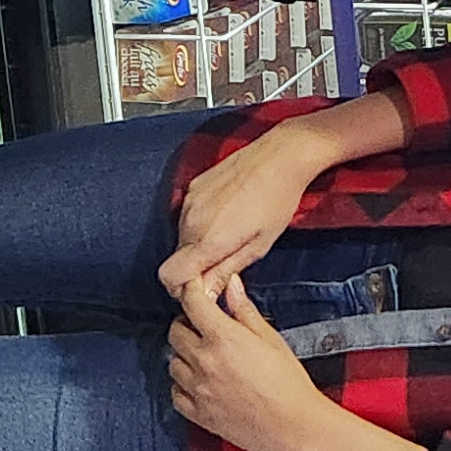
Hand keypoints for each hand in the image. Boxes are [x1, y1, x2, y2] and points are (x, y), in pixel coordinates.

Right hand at [163, 121, 332, 296]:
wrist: (281, 156)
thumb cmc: (278, 200)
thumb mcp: (259, 246)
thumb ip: (225, 271)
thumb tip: (206, 294)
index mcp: (208, 239)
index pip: (169, 275)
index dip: (182, 287)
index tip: (204, 286)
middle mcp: (191, 219)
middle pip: (177, 257)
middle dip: (197, 265)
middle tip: (228, 257)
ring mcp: (190, 200)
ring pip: (182, 237)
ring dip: (200, 243)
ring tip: (232, 232)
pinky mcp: (193, 186)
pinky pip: (188, 215)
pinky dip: (202, 222)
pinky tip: (228, 213)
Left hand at [167, 274, 333, 450]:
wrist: (294, 426)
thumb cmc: (289, 384)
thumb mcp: (271, 340)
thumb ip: (245, 311)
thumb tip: (231, 287)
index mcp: (224, 338)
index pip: (192, 303)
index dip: (191, 290)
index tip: (194, 289)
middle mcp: (205, 362)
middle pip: (175, 332)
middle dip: (187, 323)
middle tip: (203, 326)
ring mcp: (198, 389)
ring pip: (172, 363)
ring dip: (184, 355)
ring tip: (204, 357)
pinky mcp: (198, 414)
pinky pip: (175, 394)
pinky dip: (182, 385)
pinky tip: (200, 383)